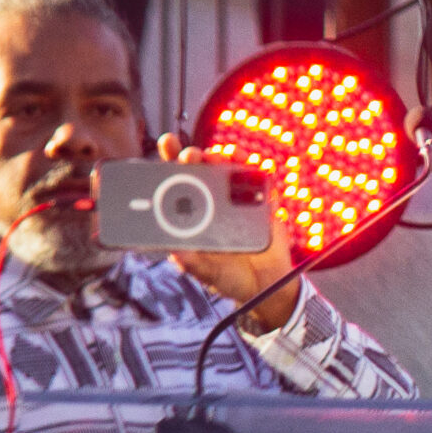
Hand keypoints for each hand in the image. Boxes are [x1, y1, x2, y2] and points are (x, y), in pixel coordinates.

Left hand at [154, 133, 301, 330]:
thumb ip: (191, 261)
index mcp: (192, 216)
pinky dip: (249, 167)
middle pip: (199, 172)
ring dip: (219, 158)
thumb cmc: (229, 277)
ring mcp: (237, 201)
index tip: (165, 147)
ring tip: (213, 157)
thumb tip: (175, 250)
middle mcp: (212, 204)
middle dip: (192, 158)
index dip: (170, 164)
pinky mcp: (261, 204)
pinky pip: (257, 180)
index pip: (176, 185)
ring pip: (226, 171)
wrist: (266, 286)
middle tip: (189, 155)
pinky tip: (242, 159)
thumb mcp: (204, 271)